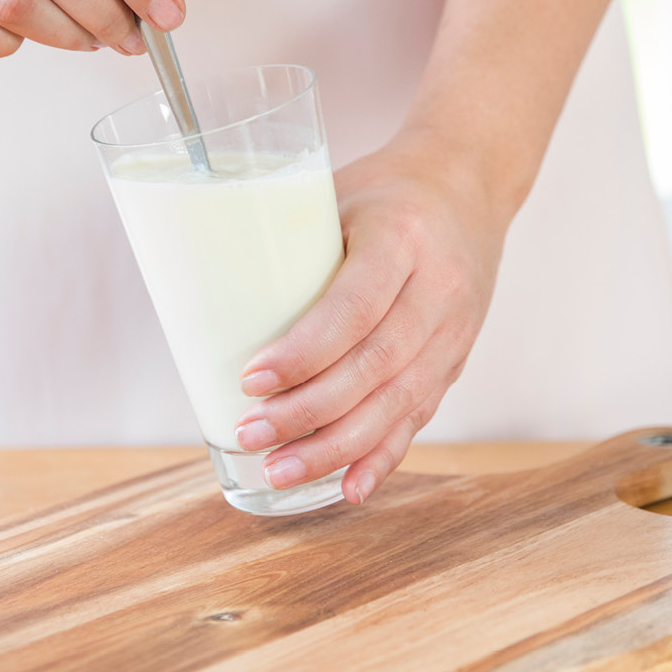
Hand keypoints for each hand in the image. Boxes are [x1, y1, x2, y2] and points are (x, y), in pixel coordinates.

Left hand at [230, 143, 509, 504]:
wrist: (469, 184)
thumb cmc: (384, 190)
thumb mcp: (337, 194)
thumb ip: (287, 246)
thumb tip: (203, 297)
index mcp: (403, 237)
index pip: (356, 306)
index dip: (304, 352)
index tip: (251, 380)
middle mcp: (439, 288)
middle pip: (376, 365)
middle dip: (309, 411)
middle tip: (252, 433)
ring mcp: (455, 330)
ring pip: (398, 401)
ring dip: (336, 446)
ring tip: (280, 470)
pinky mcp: (455, 359)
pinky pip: (419, 416)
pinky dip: (382, 456)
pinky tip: (349, 487)